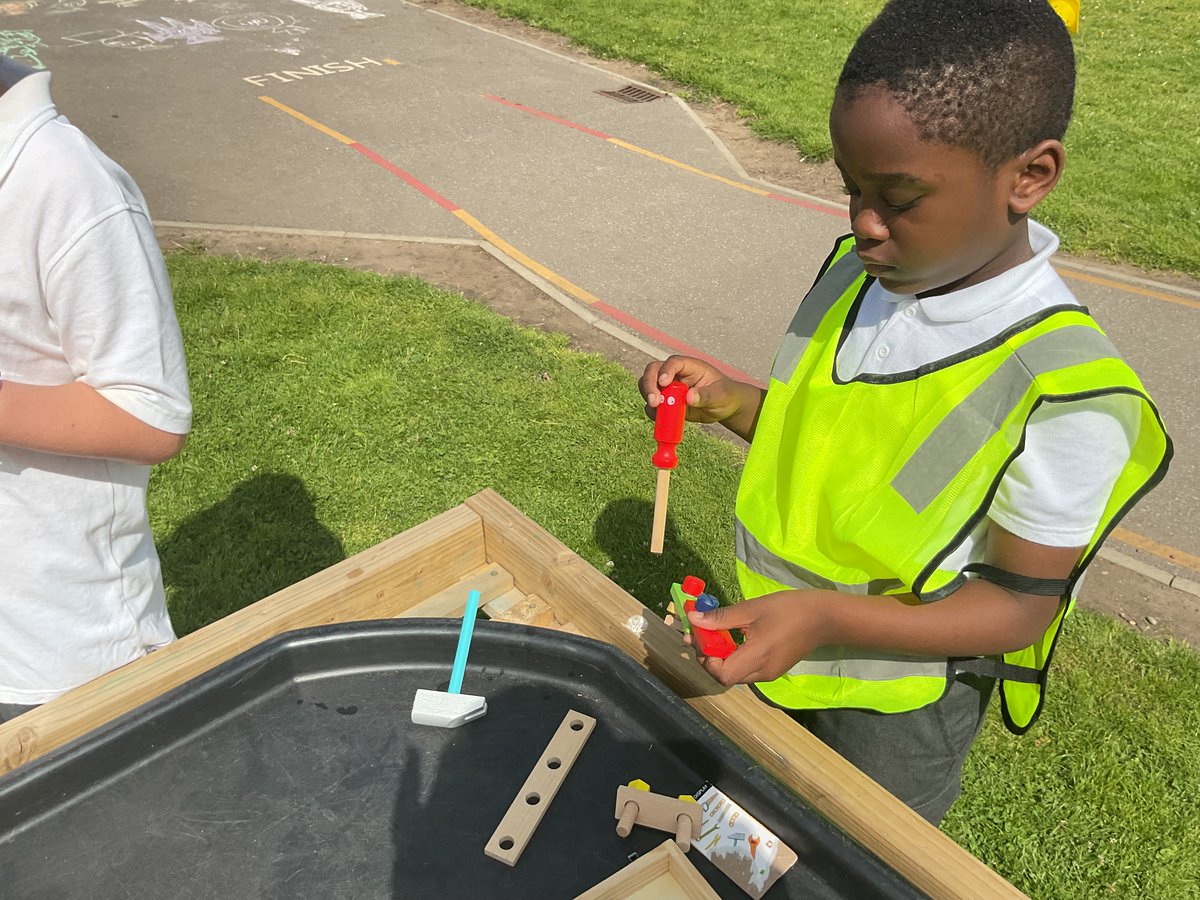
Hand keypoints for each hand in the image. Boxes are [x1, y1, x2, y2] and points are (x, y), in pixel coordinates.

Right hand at [638, 355, 764, 440]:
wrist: (724, 407)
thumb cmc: (725, 395)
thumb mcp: (720, 395)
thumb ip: (706, 395)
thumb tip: (689, 397)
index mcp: (690, 366)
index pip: (674, 362)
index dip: (666, 370)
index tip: (664, 383)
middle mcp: (676, 374)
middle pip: (654, 371)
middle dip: (649, 384)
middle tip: (654, 401)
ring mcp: (669, 388)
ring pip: (648, 385)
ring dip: (648, 396)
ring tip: (655, 409)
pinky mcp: (666, 402)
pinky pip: (653, 405)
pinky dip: (652, 411)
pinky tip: (659, 418)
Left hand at [686, 591, 828, 686]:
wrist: (824, 617)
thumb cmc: (789, 609)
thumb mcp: (752, 609)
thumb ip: (721, 618)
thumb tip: (693, 619)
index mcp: (757, 657)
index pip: (722, 674)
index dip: (706, 660)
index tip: (701, 638)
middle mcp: (762, 672)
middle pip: (726, 677)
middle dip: (710, 658)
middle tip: (703, 634)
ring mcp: (769, 673)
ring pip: (736, 675)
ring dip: (722, 658)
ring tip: (717, 634)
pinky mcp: (774, 670)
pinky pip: (747, 670)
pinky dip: (735, 658)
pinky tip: (735, 639)